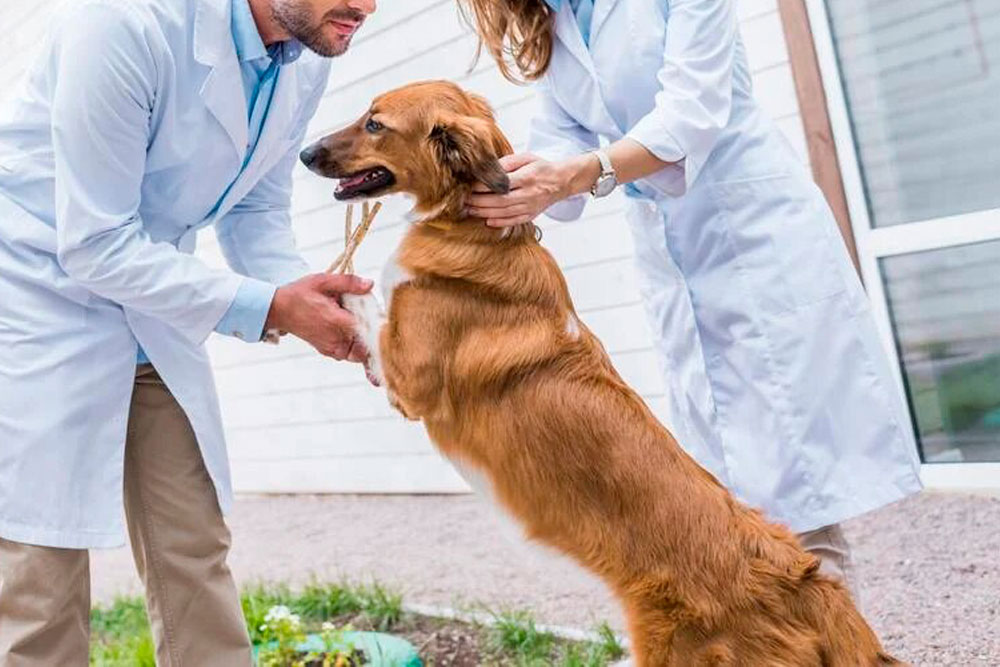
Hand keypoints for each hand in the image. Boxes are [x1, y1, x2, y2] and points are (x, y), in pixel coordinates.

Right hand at [265, 273, 372, 361]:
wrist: (279, 310)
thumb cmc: (300, 294)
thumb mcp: (323, 281)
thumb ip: (348, 283)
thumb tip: (369, 284)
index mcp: (337, 321)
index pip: (368, 329)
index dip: (379, 325)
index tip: (384, 318)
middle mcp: (336, 339)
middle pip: (368, 343)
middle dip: (374, 333)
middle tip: (375, 320)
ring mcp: (332, 348)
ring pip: (361, 352)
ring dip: (366, 341)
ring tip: (363, 324)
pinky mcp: (329, 351)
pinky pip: (350, 354)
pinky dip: (356, 346)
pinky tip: (355, 332)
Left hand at [466, 153, 598, 227]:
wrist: (561, 182)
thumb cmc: (540, 168)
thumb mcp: (526, 158)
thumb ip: (507, 162)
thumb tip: (488, 169)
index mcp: (527, 177)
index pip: (500, 184)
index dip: (483, 186)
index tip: (469, 186)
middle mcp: (529, 194)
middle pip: (499, 201)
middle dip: (479, 202)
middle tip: (464, 201)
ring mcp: (530, 207)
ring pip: (504, 213)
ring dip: (485, 213)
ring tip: (470, 210)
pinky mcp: (531, 215)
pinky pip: (513, 221)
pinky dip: (500, 223)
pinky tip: (487, 221)